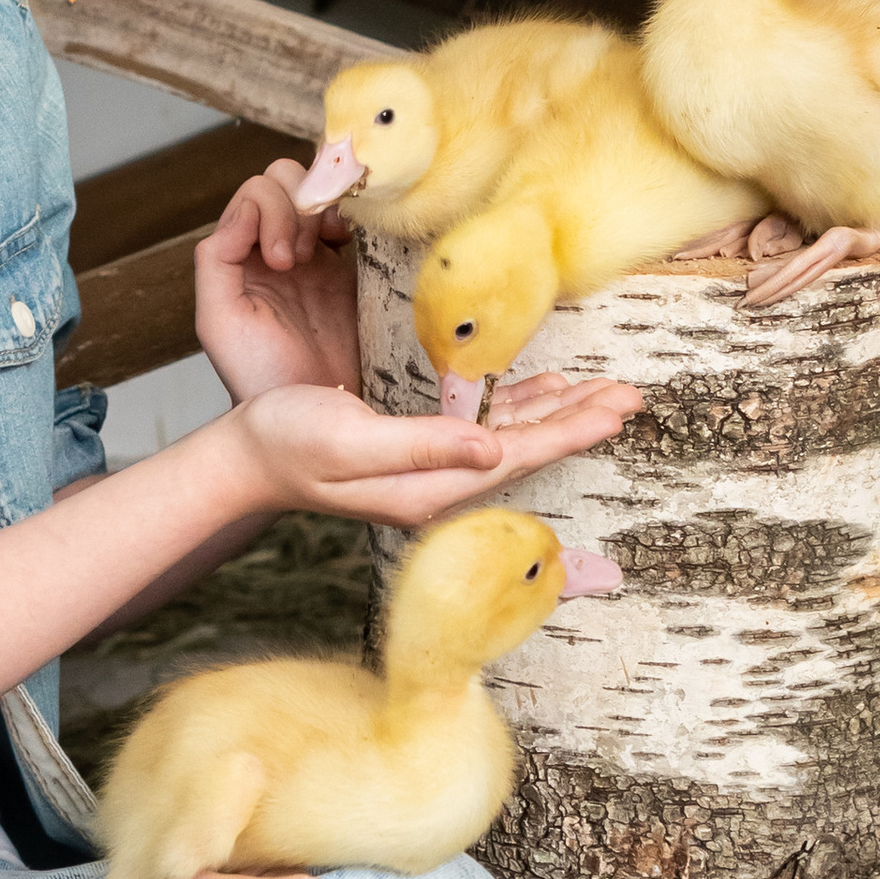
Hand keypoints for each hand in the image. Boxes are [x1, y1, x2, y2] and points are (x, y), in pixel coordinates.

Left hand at [193, 165, 359, 403]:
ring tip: (325, 253)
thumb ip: (216, 257)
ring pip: (322, 190)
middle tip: (299, 260)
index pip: (256, 193)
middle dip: (296, 209)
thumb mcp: (218, 320)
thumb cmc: (260, 377)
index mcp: (241, 255)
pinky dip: (355, 215)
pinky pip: (358, 218)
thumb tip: (246, 208)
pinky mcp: (355, 268)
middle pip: (288, 181)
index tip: (280, 264)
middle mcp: (277, 247)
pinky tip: (349, 246)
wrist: (314, 413)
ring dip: (323, 210)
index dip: (271, 213)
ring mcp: (319, 255)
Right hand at [217, 376, 644, 531]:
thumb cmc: (288, 444)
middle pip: (527, 448)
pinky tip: (543, 393)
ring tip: (606, 395)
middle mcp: (439, 482)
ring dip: (560, 414)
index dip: (570, 430)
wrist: (245, 458)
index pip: (518, 455)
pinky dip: (520, 408)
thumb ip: (423, 446)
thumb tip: (493, 448)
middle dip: (581, 422)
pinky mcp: (416, 450)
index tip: (616, 410)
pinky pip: (486, 429)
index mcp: (431, 485)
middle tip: (633, 396)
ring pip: (512, 438)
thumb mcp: (352, 442)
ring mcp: (429, 470)